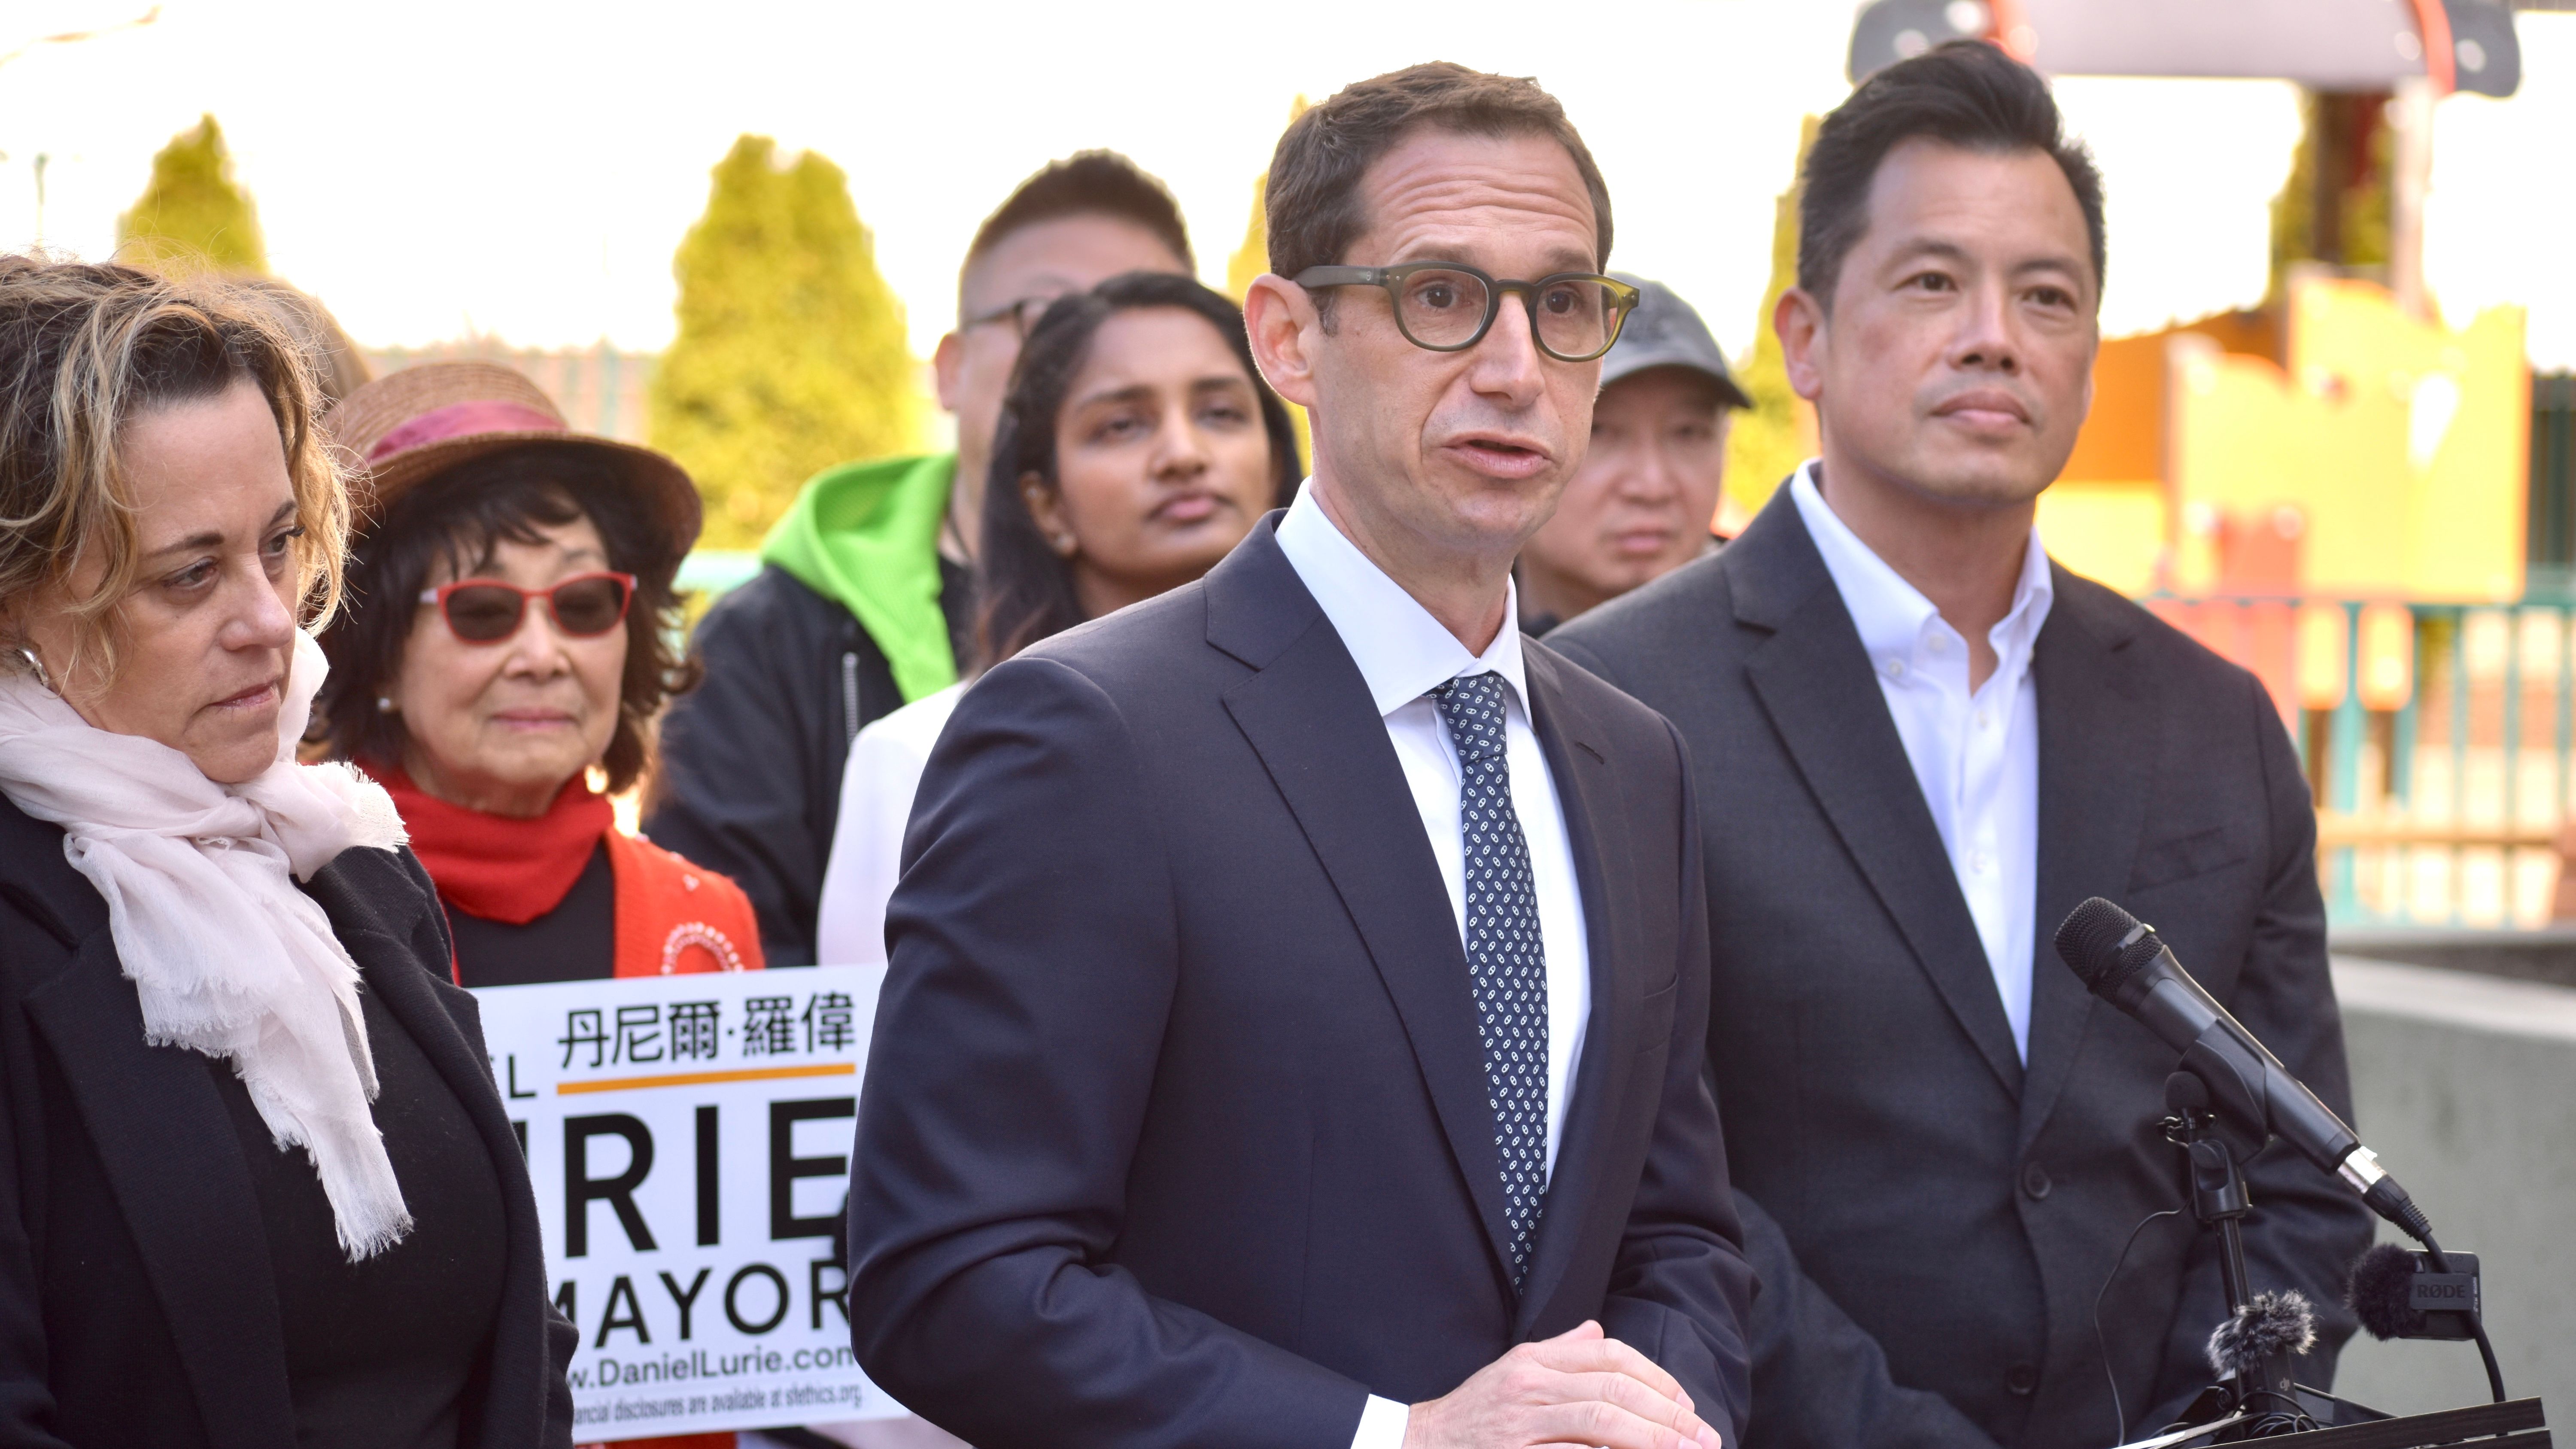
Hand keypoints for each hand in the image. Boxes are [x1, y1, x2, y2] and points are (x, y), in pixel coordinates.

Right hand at [1402, 1320, 1721, 1448]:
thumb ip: (1559, 1352)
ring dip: (1651, 1438)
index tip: (1687, 1405)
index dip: (1656, 1377)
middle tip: (1704, 1436)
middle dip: (1668, 1414)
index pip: (1609, 1355)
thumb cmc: (1474, 1414)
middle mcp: (1529, 1386)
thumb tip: (1597, 1332)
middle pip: (1614, 1389)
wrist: (1420, 1445)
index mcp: (1534, 1361)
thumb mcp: (1511, 1370)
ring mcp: (1521, 1423)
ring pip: (1600, 1421)